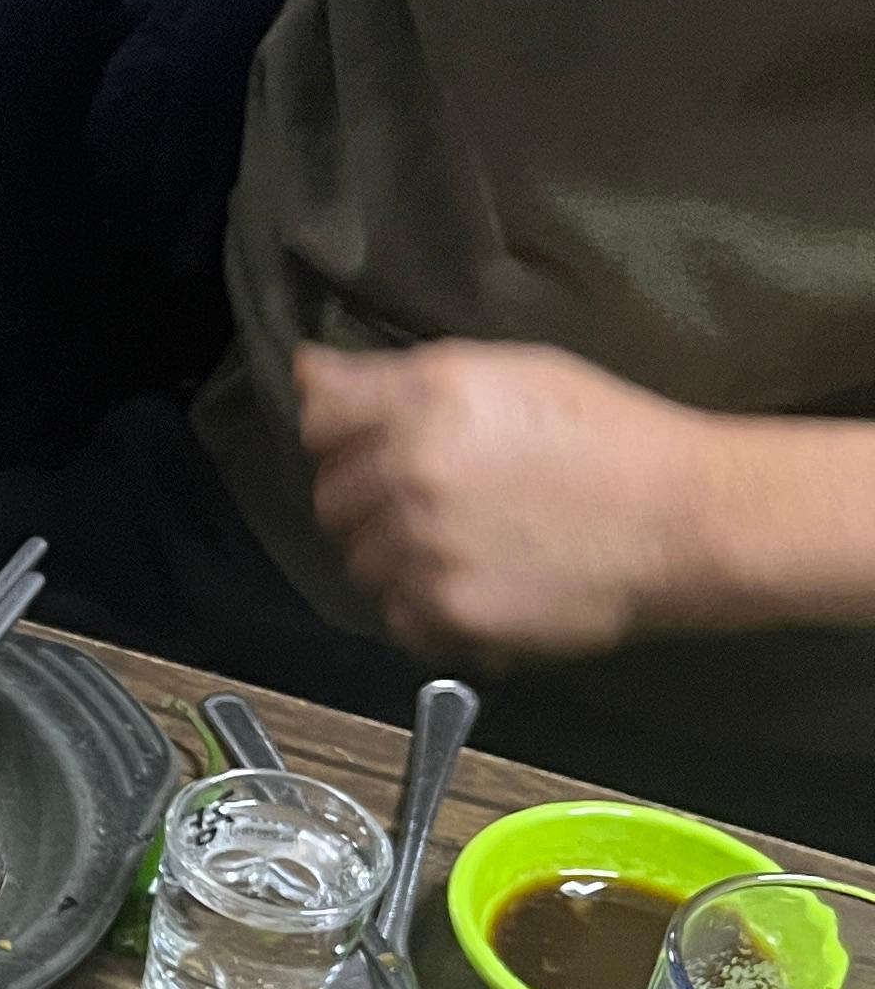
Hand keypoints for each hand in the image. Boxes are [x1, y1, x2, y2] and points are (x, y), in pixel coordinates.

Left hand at [297, 340, 722, 660]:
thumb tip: (306, 374)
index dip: (341, 435)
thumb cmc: (607, 434)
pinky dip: (425, 609)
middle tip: (433, 503)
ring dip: (395, 558)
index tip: (371, 447)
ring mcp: (424, 546)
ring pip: (359, 563)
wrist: (683, 518)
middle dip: (368, 501)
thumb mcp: (509, 372)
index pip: (320, 420)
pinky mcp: (445, 611)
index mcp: (428, 397)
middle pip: (331, 498)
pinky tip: (477, 583)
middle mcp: (412, 469)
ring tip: (463, 546)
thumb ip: (398, 377)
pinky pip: (396, 616)